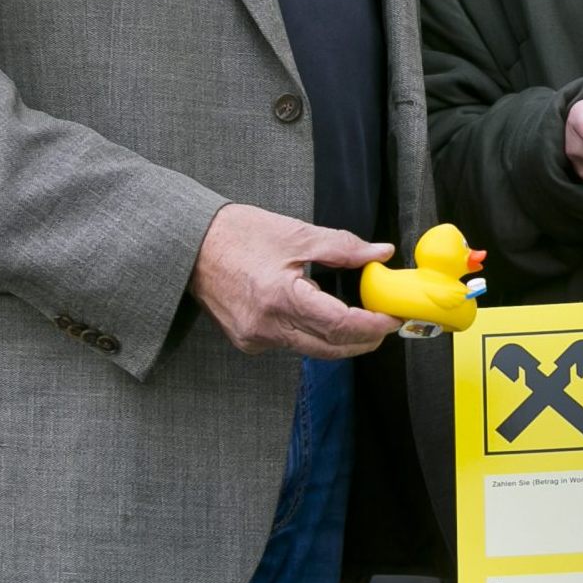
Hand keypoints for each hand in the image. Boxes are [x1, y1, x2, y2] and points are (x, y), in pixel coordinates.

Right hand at [190, 203, 400, 357]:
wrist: (190, 246)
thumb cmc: (239, 234)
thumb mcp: (297, 233)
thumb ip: (343, 247)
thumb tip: (380, 252)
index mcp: (280, 297)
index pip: (338, 325)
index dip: (371, 325)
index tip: (391, 317)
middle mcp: (266, 327)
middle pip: (330, 348)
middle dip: (363, 339)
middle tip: (384, 322)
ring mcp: (255, 339)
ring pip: (312, 349)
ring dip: (340, 338)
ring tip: (360, 316)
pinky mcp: (247, 341)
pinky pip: (291, 344)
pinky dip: (312, 333)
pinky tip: (321, 315)